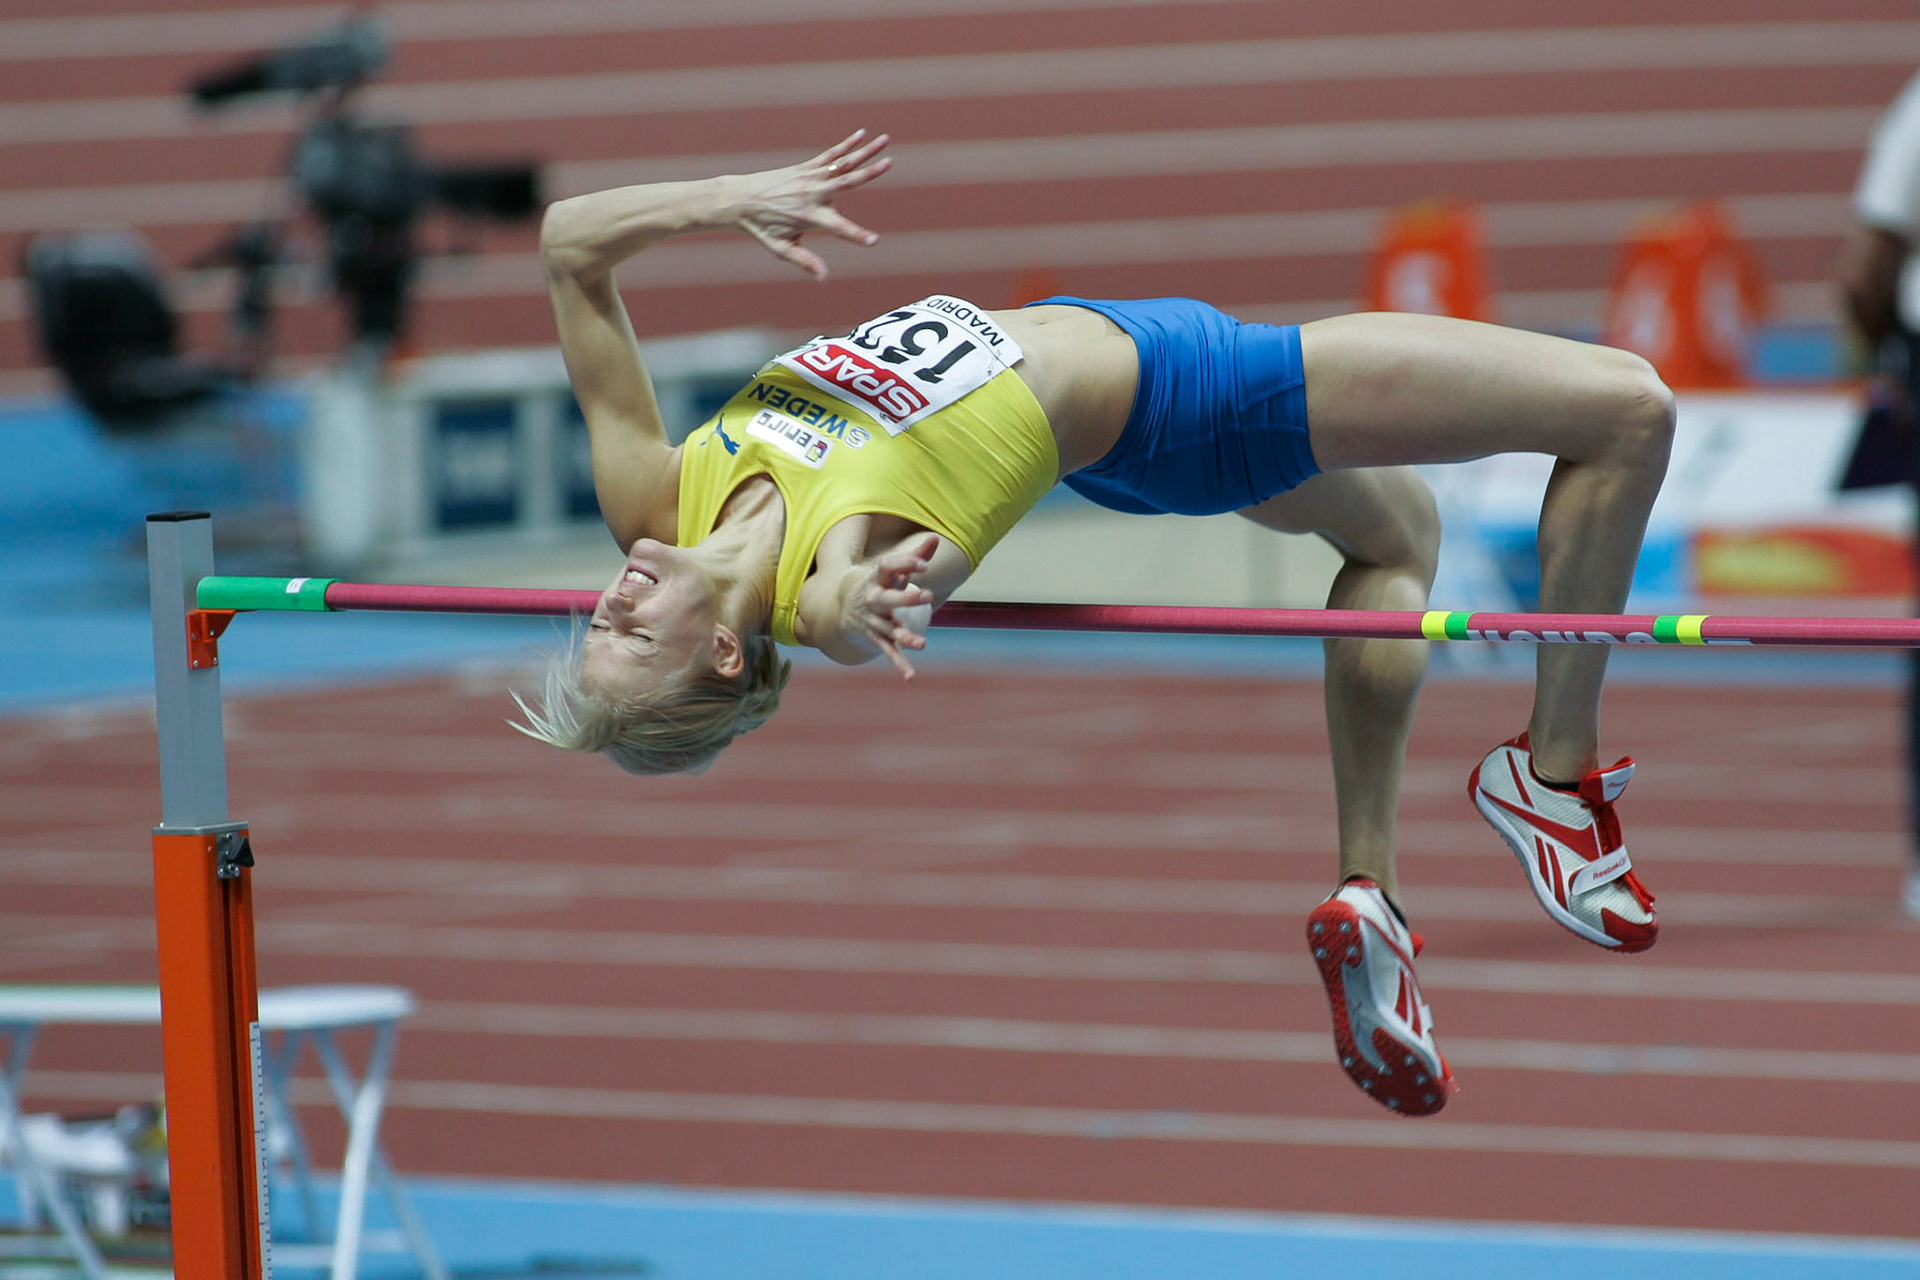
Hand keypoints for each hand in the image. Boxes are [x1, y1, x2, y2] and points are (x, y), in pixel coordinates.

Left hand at [733, 130, 891, 279]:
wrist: (739, 199)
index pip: (838, 228)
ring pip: (843, 163)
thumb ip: (804, 260)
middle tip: (890, 163)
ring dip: (866, 151)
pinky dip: (847, 145)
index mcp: (809, 216)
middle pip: (847, 181)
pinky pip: (831, 155)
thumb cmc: (761, 227)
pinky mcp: (805, 168)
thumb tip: (824, 278)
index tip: (873, 241)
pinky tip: (862, 135)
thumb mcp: (780, 248)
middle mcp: (812, 194)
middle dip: (869, 173)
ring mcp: (810, 177)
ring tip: (885, 139)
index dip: (856, 235)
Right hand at [841, 533, 936, 677]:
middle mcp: (873, 600)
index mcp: (877, 579)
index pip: (888, 567)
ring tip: (922, 644)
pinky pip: (889, 652)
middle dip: (905, 598)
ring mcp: (874, 621)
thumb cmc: (880, 585)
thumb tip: (935, 538)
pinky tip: (910, 677)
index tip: (924, 565)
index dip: (905, 564)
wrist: (845, 610)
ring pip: (889, 630)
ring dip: (905, 637)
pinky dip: (899, 664)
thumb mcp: (892, 571)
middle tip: (927, 596)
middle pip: (886, 599)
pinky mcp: (878, 639)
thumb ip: (914, 557)